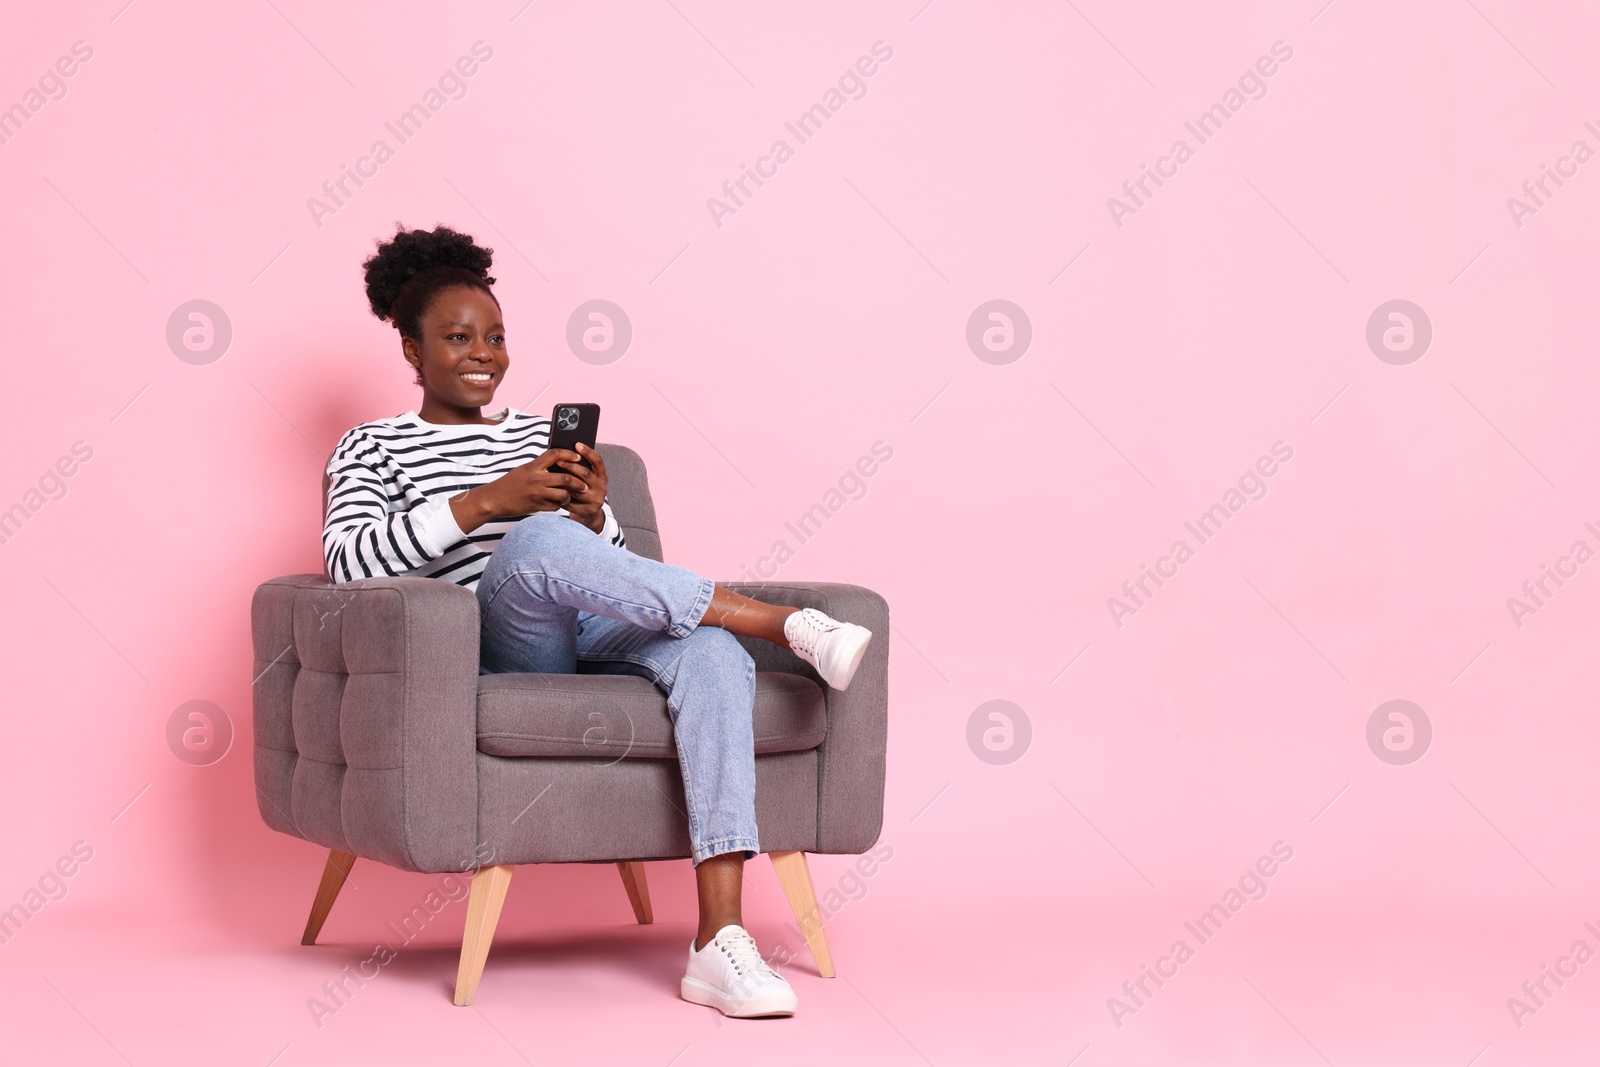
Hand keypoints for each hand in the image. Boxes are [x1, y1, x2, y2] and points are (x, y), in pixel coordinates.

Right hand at [452, 448, 585, 532]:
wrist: (495, 499)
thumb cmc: (510, 483)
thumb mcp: (524, 470)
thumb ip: (539, 467)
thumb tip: (558, 464)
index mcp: (533, 466)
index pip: (555, 455)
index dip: (569, 454)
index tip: (577, 457)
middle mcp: (537, 479)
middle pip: (566, 478)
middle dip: (579, 482)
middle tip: (584, 485)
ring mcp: (538, 493)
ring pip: (564, 494)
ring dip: (570, 495)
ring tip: (571, 495)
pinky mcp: (537, 506)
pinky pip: (555, 506)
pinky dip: (559, 505)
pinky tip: (558, 503)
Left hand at [556, 443, 608, 532]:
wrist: (588, 513)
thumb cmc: (582, 490)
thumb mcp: (586, 479)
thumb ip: (581, 468)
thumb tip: (566, 452)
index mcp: (602, 477)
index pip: (598, 461)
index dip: (588, 452)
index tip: (577, 444)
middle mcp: (602, 488)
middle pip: (586, 474)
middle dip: (571, 466)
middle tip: (558, 460)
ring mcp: (596, 500)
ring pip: (577, 489)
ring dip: (565, 483)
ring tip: (553, 476)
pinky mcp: (588, 511)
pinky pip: (572, 502)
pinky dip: (562, 497)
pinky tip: (553, 493)